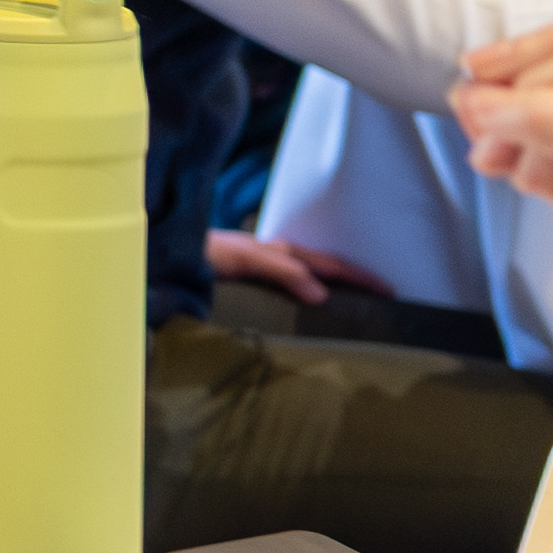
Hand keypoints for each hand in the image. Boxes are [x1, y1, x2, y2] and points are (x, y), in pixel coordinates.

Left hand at [199, 229, 378, 304]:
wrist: (163, 249)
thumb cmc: (200, 253)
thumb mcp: (243, 259)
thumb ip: (281, 272)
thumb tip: (321, 293)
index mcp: (278, 253)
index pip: (329, 265)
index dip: (359, 278)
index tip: (389, 291)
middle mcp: (274, 257)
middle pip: (324, 266)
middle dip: (356, 279)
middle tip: (389, 295)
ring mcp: (262, 265)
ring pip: (309, 272)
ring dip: (336, 282)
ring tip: (361, 300)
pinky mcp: (247, 275)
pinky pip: (288, 280)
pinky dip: (310, 287)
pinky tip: (312, 303)